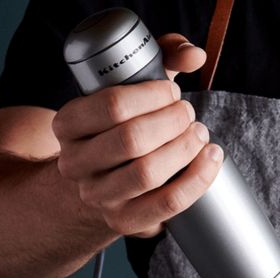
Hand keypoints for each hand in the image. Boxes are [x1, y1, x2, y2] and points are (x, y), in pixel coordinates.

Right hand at [53, 35, 221, 237]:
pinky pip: (168, 203)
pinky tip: (211, 160)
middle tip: (189, 115)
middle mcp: (76, 163)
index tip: (173, 91)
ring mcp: (99, 196)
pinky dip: (197, 179)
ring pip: (148, 173)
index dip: (152, 95)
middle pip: (132, 140)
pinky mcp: (125, 221)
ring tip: (200, 135)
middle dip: (172, 122)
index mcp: (67, 125)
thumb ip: (159, 58)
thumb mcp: (128, 91)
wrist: (101, 184)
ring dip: (184, 149)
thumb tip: (193, 54)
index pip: (111, 105)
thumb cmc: (121, 129)